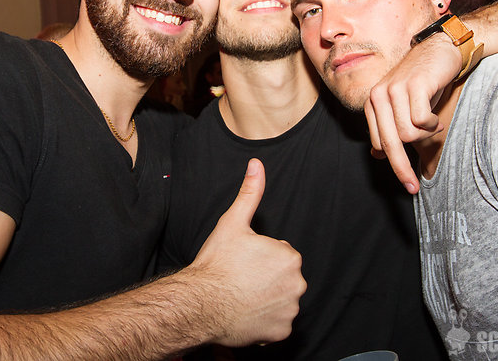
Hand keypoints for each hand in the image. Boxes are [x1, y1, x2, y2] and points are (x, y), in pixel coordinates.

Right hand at [189, 159, 305, 345]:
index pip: (280, 255)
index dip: (259, 257)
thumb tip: (256, 165)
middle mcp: (297, 283)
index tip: (243, 262)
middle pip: (283, 278)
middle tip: (241, 279)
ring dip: (266, 299)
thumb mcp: (233, 222)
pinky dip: (265, 321)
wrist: (200, 304)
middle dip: (266, 278)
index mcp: (289, 256)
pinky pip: (277, 324)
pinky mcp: (281, 331)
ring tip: (242, 296)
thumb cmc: (217, 264)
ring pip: (281, 300)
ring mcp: (290, 310)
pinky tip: (246, 313)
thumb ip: (250, 193)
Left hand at [364, 35, 460, 193]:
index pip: (379, 144)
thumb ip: (389, 130)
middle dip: (402, 169)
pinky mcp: (413, 85)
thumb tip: (376, 156)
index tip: (408, 182)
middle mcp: (378, 96)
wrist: (440, 50)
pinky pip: (421, 120)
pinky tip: (436, 117)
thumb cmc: (423, 84)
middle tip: (414, 187)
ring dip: (425, 135)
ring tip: (433, 124)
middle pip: (390, 143)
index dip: (394, 166)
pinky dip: (432, 124)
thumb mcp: (403, 109)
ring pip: (407, 133)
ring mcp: (394, 89)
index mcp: (372, 104)